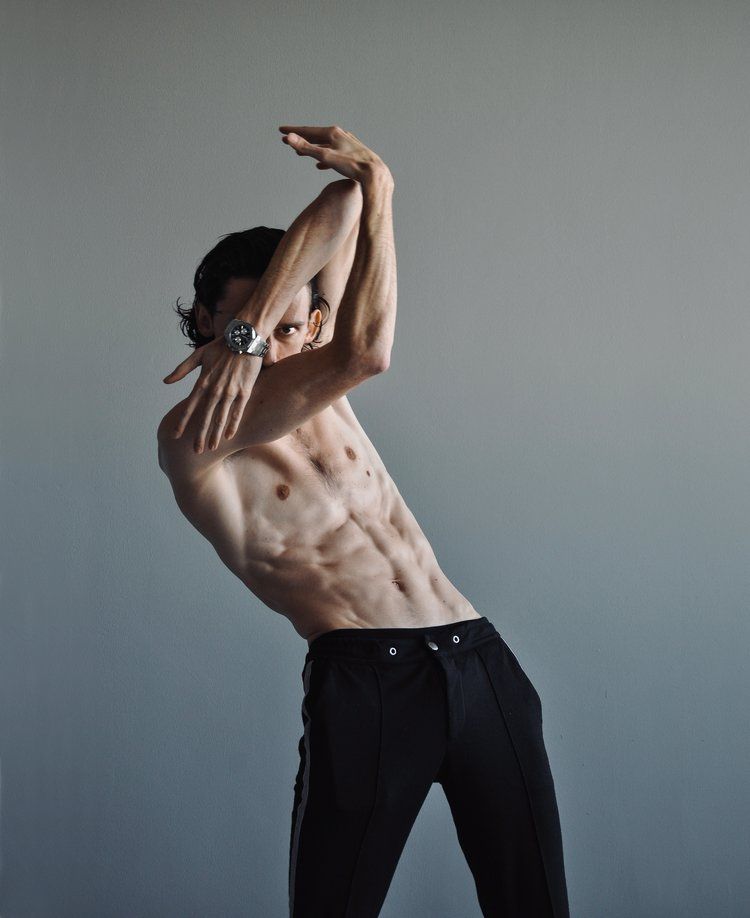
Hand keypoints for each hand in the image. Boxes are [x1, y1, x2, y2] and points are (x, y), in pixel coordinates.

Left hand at [162, 337, 262, 452]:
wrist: (245, 338)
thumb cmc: (221, 345)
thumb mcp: (198, 355)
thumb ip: (182, 369)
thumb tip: (166, 381)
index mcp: (203, 381)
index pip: (190, 406)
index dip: (183, 421)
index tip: (175, 434)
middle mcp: (215, 389)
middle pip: (205, 417)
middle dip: (199, 435)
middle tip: (195, 451)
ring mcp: (230, 391)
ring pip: (220, 417)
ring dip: (214, 434)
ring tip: (210, 448)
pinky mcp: (245, 391)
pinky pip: (238, 412)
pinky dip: (233, 424)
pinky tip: (228, 436)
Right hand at [278, 124, 390, 183]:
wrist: (374, 173)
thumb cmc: (351, 165)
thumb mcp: (325, 156)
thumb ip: (306, 148)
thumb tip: (288, 138)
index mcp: (332, 132)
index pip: (307, 131)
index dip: (293, 131)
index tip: (281, 130)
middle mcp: (340, 134)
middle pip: (315, 136)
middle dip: (301, 139)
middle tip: (287, 141)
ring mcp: (346, 143)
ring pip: (324, 144)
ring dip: (311, 148)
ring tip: (300, 154)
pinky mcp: (352, 153)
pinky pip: (333, 153)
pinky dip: (324, 158)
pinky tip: (320, 166)